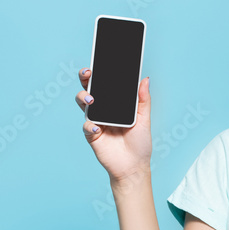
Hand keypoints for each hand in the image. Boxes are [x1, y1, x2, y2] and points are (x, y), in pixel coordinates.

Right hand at [75, 68, 151, 183]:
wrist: (134, 167)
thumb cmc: (139, 144)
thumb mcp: (144, 119)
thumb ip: (143, 99)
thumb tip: (145, 79)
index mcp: (116, 104)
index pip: (106, 84)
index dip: (101, 73)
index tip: (101, 63)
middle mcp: (104, 109)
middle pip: (90, 89)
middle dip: (86, 78)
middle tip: (88, 73)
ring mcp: (96, 121)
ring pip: (83, 103)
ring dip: (83, 98)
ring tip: (91, 100)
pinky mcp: (91, 134)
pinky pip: (86, 126)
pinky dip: (90, 125)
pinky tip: (97, 127)